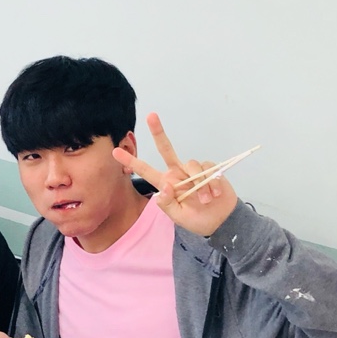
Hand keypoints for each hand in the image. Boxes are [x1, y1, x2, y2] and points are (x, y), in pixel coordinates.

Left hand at [112, 113, 239, 237]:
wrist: (221, 221)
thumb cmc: (197, 220)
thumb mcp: (179, 217)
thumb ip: (168, 204)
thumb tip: (164, 187)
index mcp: (166, 184)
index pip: (145, 171)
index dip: (131, 162)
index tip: (115, 152)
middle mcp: (177, 173)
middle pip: (166, 149)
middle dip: (158, 132)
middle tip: (151, 116)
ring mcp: (193, 170)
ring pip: (192, 164)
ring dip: (200, 184)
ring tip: (206, 200)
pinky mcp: (209, 169)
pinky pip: (208, 169)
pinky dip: (212, 182)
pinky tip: (216, 194)